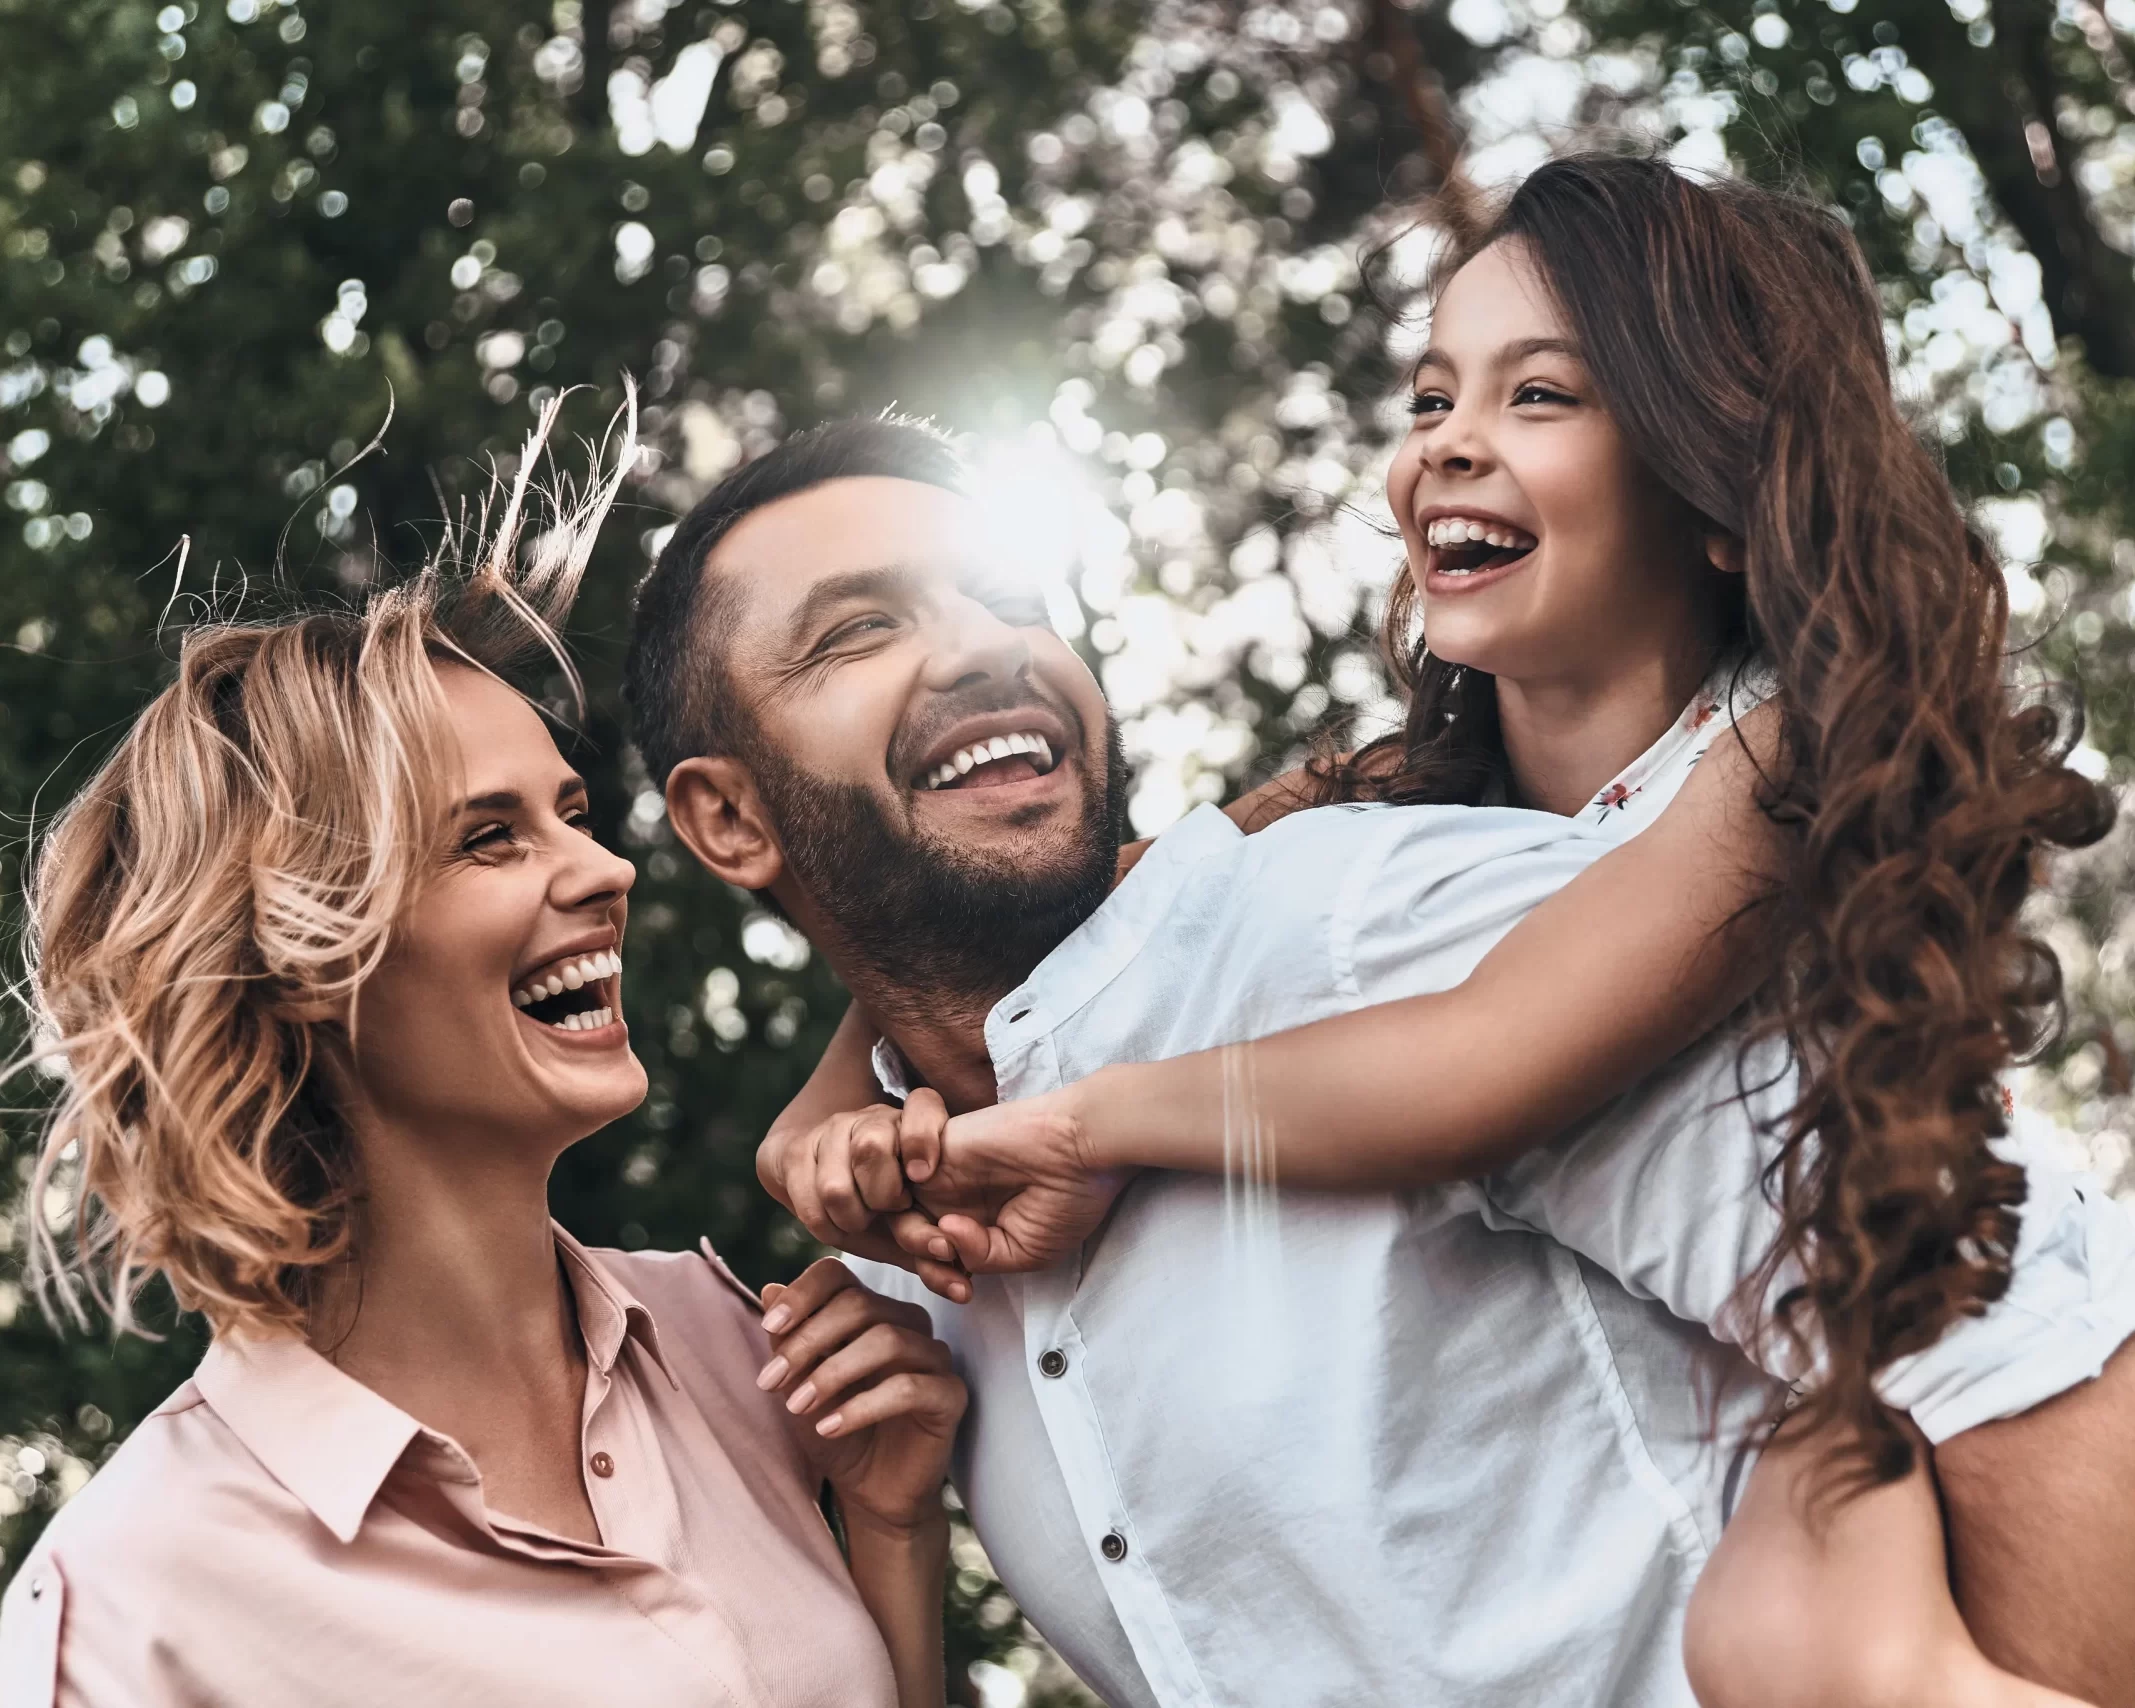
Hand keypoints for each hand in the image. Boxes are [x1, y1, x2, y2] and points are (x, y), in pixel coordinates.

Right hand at [757, 1092, 970, 1300]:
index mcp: (910, 1125)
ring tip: (861, 1221)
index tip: (922, 1175)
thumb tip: (963, 1291)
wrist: (817, 1182)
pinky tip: (836, 1224)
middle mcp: (872, 1119)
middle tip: (889, 1211)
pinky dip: (824, 1226)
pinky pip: (807, 1201)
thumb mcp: (910, 1222)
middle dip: (882, 1195)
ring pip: (836, 1184)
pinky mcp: (796, 1150)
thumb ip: (935, 1252)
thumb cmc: (878, 1205)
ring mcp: (831, 1131)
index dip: (922, 1137)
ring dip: (851, 1217)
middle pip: (873, 1146)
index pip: (921, 1104)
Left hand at [757, 1258, 965, 1533]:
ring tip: (797, 1406)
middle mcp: (906, 1323)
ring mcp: (933, 1357)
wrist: (868, 1491)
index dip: (803, 1294)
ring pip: (887, 1340)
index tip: (769, 1325)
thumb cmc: (832, 1430)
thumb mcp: (797, 1385)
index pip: (839, 1276)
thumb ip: (788, 1340)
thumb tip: (770, 1289)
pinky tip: (828, 1428)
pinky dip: (861, 1406)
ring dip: (832, 1373)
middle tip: (771, 1380)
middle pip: (860, 1304)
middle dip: (809, 1340)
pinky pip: (908, 1388)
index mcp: (870, 1310)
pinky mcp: (950, 1395)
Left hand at [902, 1083, 1132, 1274]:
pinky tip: (933, 1207)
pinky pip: (892, 1165)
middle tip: (950, 1261)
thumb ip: (979, 1257)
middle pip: (908, 1237)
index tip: (964, 1291)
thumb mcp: (1025, 1252)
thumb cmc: (1067, 1199)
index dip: (940, 1279)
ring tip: (943, 1237)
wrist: (1081, 1148)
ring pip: (894, 1209)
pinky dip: (898, 1189)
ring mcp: (942, 1174)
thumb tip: (944, 1234)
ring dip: (910, 1233)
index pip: (935, 1258)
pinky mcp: (935, 1146)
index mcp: (976, 1226)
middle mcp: (954, 1200)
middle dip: (922, 1260)